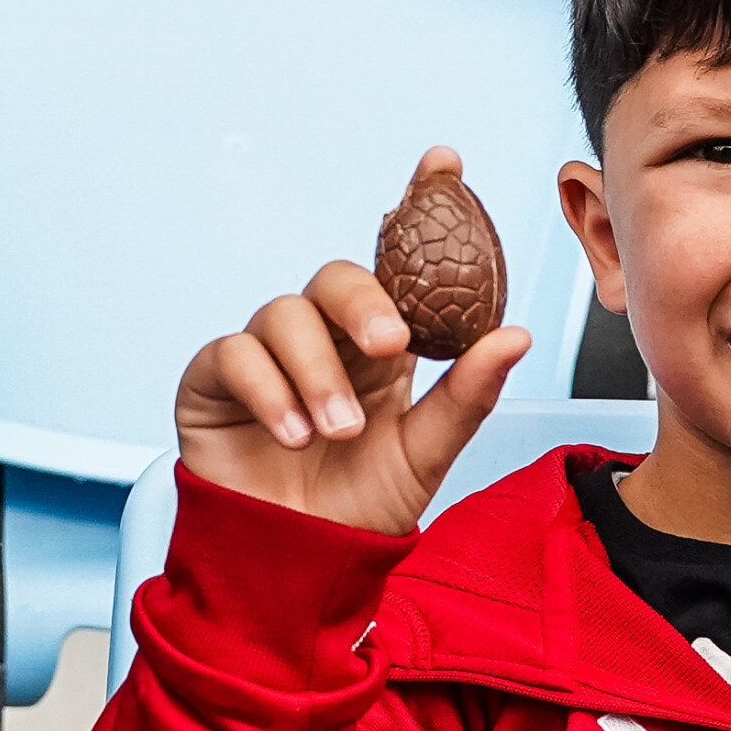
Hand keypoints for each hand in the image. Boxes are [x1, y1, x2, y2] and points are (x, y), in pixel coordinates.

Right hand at [174, 148, 530, 537]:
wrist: (302, 566)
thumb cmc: (359, 509)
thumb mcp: (428, 454)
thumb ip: (468, 395)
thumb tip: (515, 336)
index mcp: (381, 347)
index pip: (399, 264)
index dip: (419, 207)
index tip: (444, 164)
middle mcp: (325, 340)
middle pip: (337, 276)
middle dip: (364, 300)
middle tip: (389, 344)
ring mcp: (267, 356)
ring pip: (284, 313)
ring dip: (317, 372)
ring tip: (337, 432)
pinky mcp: (215, 383)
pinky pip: (233, 354)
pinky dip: (270, 390)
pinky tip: (294, 432)